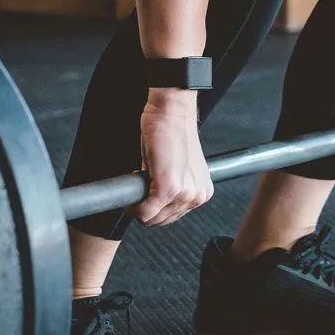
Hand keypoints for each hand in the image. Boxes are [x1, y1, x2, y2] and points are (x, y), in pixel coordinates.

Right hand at [135, 90, 213, 226]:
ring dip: (139, 205)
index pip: (172, 217)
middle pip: (161, 221)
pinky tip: (134, 180)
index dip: (154, 207)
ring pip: (151, 219)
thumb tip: (153, 202)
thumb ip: (173, 187)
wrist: (171, 113)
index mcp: (201, 192)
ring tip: (139, 180)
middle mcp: (196, 196)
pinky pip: (144, 212)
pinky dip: (133, 205)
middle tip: (139, 186)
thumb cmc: (171, 133)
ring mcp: (184, 195)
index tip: (146, 194)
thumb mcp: (177, 168)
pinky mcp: (168, 189)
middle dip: (145, 208)